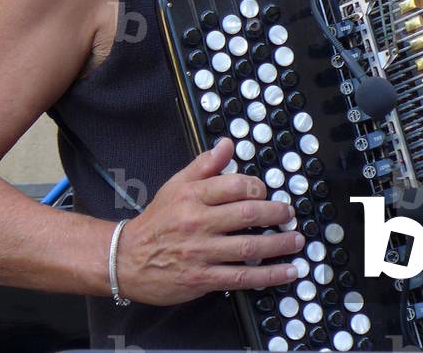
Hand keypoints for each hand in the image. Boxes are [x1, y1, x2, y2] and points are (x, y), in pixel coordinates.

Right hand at [115, 138, 302, 304]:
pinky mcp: (203, 279)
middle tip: (290, 213)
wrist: (126, 259)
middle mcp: (198, 223)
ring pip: (249, 247)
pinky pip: (242, 277)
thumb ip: (205, 165)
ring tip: (296, 240)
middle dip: (276, 213)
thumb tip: (228, 144)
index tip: (268, 191)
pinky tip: (288, 271)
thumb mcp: (176, 185)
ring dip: (279, 244)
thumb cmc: (156, 221)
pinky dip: (268, 275)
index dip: (258, 187)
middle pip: (247, 215)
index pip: (235, 185)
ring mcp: (201, 252)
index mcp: (193, 196)